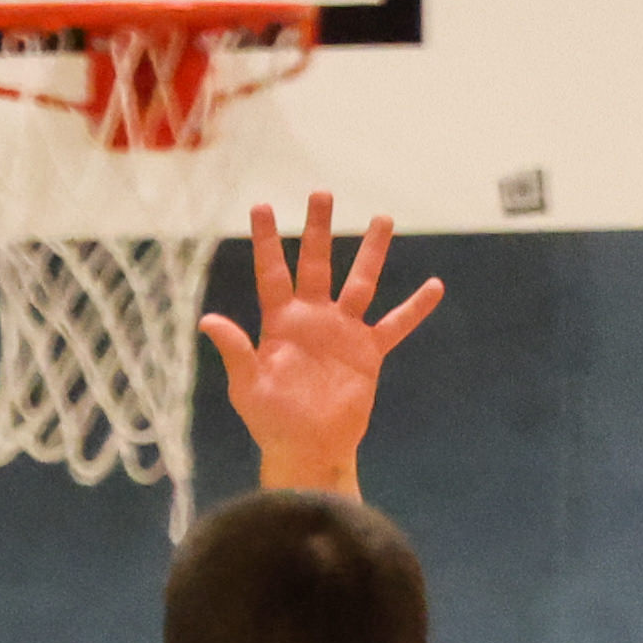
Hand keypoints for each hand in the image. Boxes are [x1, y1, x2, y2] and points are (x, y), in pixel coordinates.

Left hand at [200, 197, 442, 487]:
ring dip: (371, 252)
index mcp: (280, 321)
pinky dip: (415, 308)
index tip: (262, 205)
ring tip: (383, 219)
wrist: (308, 450)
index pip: (272, 272)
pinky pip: (394, 324)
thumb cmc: (271, 422)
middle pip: (316, 263)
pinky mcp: (367, 352)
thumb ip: (235, 350)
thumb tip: (208, 321)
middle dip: (318, 229)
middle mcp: (312, 318)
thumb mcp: (247, 387)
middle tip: (322, 193)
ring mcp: (342, 332)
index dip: (266, 240)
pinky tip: (435, 286)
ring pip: (360, 282)